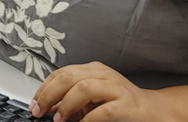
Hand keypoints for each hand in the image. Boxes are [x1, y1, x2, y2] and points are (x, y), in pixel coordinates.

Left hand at [30, 62, 170, 121]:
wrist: (154, 110)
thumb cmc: (120, 104)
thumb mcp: (92, 98)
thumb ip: (71, 99)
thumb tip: (47, 107)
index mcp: (92, 69)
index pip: (60, 73)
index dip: (43, 89)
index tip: (34, 105)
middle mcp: (103, 74)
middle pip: (67, 77)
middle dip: (48, 95)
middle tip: (40, 112)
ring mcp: (116, 87)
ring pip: (83, 88)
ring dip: (66, 105)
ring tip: (58, 119)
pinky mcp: (127, 104)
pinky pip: (104, 110)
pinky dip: (88, 119)